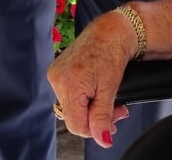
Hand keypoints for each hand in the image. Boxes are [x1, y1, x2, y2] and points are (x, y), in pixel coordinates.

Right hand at [47, 12, 135, 145]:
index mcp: (68, 84)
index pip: (76, 125)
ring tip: (105, 96)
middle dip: (95, 117)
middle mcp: (56, 80)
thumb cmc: (111, 53)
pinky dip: (82, 98)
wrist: (109, 31)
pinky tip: (94, 90)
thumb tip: (102, 139)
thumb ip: (103, 117)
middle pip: (73, 117)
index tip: (114, 117)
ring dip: (89, 108)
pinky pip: (68, 96)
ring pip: (71, 107)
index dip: (96, 128)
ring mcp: (55, 75)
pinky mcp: (56, 72)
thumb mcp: (110, 89)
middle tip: (116, 108)